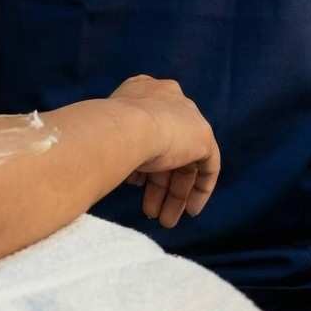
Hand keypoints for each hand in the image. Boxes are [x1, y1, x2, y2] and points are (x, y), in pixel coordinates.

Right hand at [109, 75, 220, 227]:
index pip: (147, 126)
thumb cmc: (103, 132)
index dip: (142, 161)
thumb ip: (117, 144)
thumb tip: (119, 170)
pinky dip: (199, 189)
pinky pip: (207, 165)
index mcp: (142, 90)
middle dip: (158, 184)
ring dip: (173, 194)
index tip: (135, 185)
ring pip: (184, 161)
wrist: (124, 127)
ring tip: (164, 220)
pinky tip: (190, 211)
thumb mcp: (105, 134)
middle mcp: (167, 97)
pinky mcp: (203, 135)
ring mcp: (187, 115)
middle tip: (150, 211)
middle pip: (167, 147)